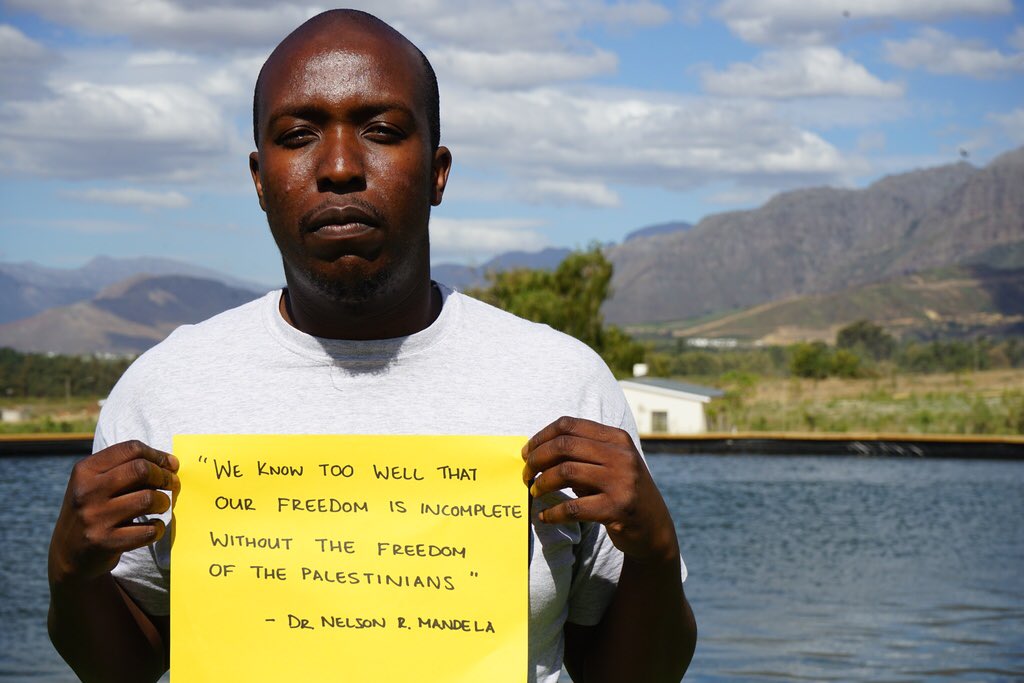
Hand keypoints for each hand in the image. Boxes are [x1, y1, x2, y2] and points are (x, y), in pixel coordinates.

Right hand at [49, 440, 179, 586]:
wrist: (68, 553)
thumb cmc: (95, 510)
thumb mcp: (96, 483)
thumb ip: (127, 469)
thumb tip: (171, 463)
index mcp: (85, 470)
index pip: (131, 449)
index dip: (158, 455)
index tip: (171, 464)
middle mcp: (87, 491)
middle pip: (141, 470)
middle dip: (164, 476)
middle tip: (172, 484)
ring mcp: (95, 517)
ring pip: (148, 499)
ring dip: (164, 502)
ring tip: (160, 506)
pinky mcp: (105, 542)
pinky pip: (147, 531)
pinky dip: (158, 529)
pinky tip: (153, 528)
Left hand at [522, 416, 678, 563]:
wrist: (654, 527)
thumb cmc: (621, 491)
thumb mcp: (609, 464)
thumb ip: (582, 453)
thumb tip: (536, 451)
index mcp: (617, 438)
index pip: (569, 425)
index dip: (541, 436)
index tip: (526, 452)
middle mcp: (621, 456)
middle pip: (564, 445)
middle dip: (536, 459)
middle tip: (526, 474)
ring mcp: (621, 481)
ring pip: (565, 472)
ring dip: (542, 484)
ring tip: (534, 492)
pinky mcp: (617, 509)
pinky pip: (573, 507)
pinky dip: (553, 513)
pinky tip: (545, 517)